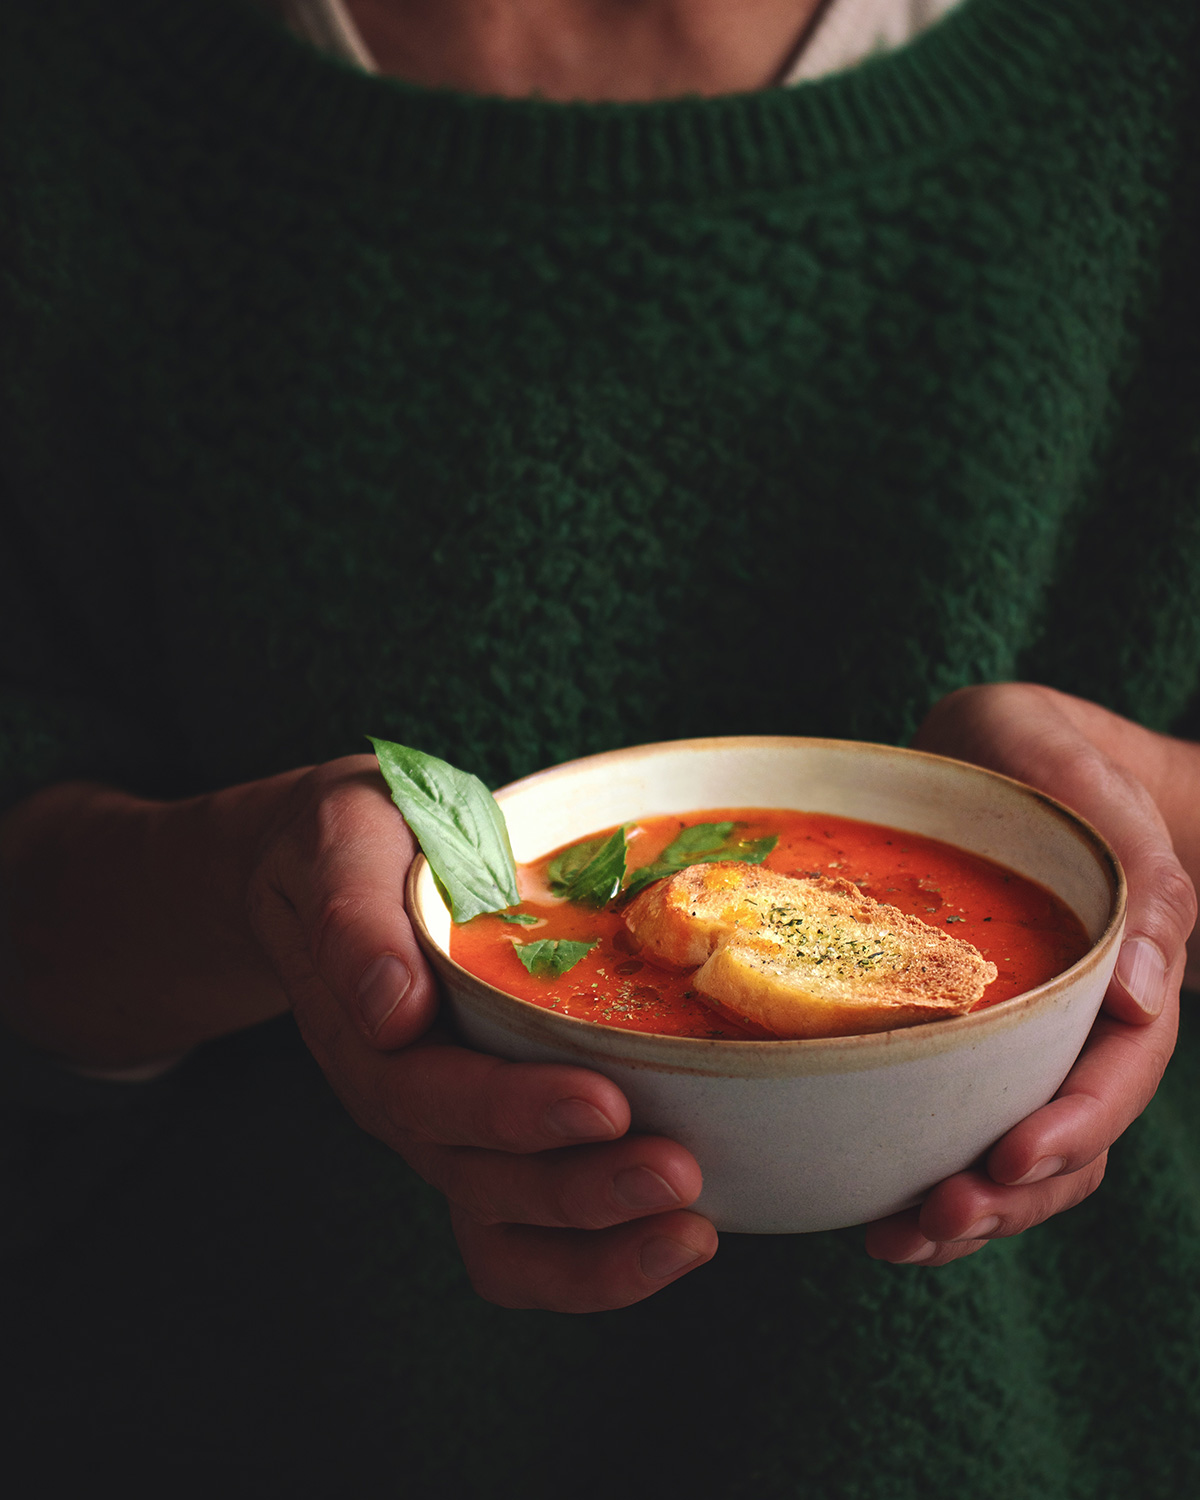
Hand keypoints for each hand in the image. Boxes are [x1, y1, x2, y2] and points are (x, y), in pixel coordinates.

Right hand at [247, 755, 716, 1310]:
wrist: (325, 865)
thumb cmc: (349, 844)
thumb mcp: (337, 844)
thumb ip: (352, 917)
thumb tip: (392, 1010)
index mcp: (361, 1028)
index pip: (429, 1091)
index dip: (514, 1111)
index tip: (605, 1103)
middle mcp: (398, 1096)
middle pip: (477, 1179)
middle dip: (580, 1191)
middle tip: (679, 1173)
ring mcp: (441, 1129)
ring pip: (502, 1232)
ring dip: (596, 1251)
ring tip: (690, 1235)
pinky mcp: (485, 1141)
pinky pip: (526, 1234)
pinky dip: (596, 1257)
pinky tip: (677, 1238)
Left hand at [864, 683, 1196, 1266]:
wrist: (1004, 756)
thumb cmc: (1047, 760)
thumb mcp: (1091, 785)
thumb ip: (1144, 880)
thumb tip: (1145, 997)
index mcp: (1125, 970)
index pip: (1118, 1071)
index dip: (1073, 1126)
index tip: (1009, 1158)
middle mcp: (1081, 1022)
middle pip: (1072, 1139)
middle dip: (1010, 1194)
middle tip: (934, 1217)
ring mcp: (1029, 1040)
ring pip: (1021, 1154)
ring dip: (971, 1210)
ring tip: (897, 1237)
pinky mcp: (971, 1042)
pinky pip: (966, 1124)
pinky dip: (932, 1174)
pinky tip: (879, 1205)